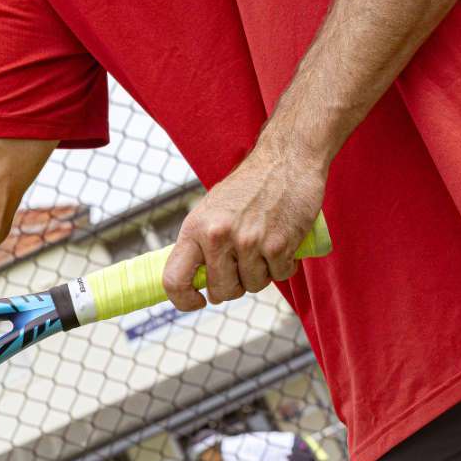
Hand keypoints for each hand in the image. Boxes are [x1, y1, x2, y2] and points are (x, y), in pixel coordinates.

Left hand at [163, 136, 328, 310]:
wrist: (285, 159)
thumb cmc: (248, 188)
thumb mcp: (211, 211)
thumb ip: (200, 244)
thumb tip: (192, 280)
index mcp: (195, 228)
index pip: (174, 279)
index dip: (182, 300)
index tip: (197, 301)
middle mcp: (218, 236)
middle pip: (221, 291)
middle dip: (233, 286)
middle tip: (242, 267)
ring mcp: (249, 242)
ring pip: (252, 286)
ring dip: (261, 274)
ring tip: (264, 248)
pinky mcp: (278, 245)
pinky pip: (280, 276)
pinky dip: (284, 267)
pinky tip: (283, 245)